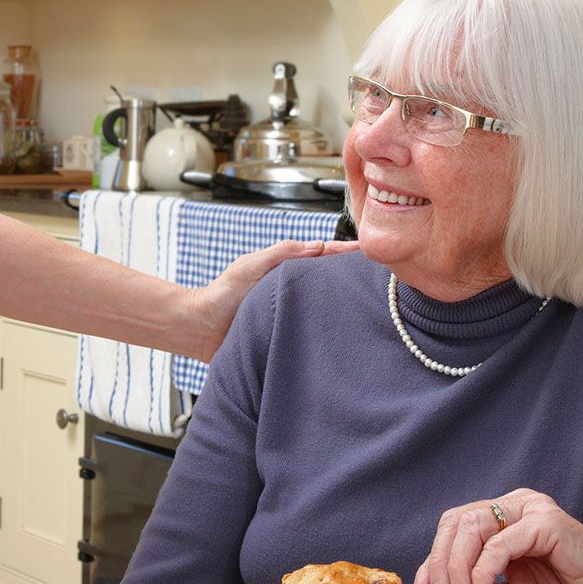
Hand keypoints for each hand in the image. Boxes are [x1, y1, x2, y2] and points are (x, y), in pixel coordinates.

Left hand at [181, 239, 357, 360]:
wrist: (201, 330)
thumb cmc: (221, 296)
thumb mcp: (250, 266)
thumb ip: (282, 253)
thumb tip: (318, 246)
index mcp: (286, 271)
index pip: (323, 257)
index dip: (345, 253)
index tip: (369, 251)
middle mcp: (292, 292)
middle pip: (328, 282)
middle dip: (351, 278)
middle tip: (381, 277)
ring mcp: (292, 315)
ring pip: (325, 307)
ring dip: (344, 304)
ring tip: (373, 303)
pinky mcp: (289, 338)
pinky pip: (314, 332)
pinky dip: (330, 329)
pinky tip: (347, 333)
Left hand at [407, 489, 582, 583]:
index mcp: (504, 518)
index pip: (454, 528)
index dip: (433, 560)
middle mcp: (514, 505)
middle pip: (456, 523)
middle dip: (439, 565)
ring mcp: (530, 509)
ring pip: (472, 529)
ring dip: (457, 571)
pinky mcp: (546, 523)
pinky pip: (499, 545)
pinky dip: (481, 574)